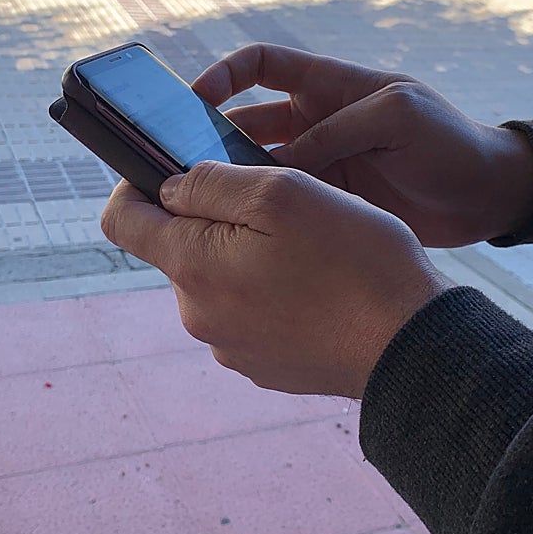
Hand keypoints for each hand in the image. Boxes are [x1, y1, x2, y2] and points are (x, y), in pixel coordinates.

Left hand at [100, 161, 452, 397]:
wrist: (410, 345)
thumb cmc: (353, 260)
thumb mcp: (281, 191)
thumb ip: (209, 181)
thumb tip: (169, 185)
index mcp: (192, 267)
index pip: (121, 220)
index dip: (135, 183)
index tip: (167, 167)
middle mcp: (199, 315)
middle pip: (180, 249)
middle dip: (213, 220)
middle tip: (274, 205)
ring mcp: (232, 346)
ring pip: (220, 280)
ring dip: (247, 256)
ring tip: (309, 248)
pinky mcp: (265, 366)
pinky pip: (252, 314)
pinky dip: (273, 293)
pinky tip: (319, 286)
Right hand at [194, 43, 532, 246]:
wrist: (488, 196)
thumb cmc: (450, 141)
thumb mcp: (397, 119)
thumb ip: (336, 133)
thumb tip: (278, 167)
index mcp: (329, 86)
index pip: (260, 65)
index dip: (223, 75)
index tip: (193, 98)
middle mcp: (315, 123)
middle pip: (246, 123)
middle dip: (212, 138)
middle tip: (181, 165)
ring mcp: (320, 167)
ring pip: (259, 170)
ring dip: (233, 182)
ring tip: (203, 203)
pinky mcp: (328, 206)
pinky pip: (284, 206)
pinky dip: (262, 216)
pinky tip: (241, 233)